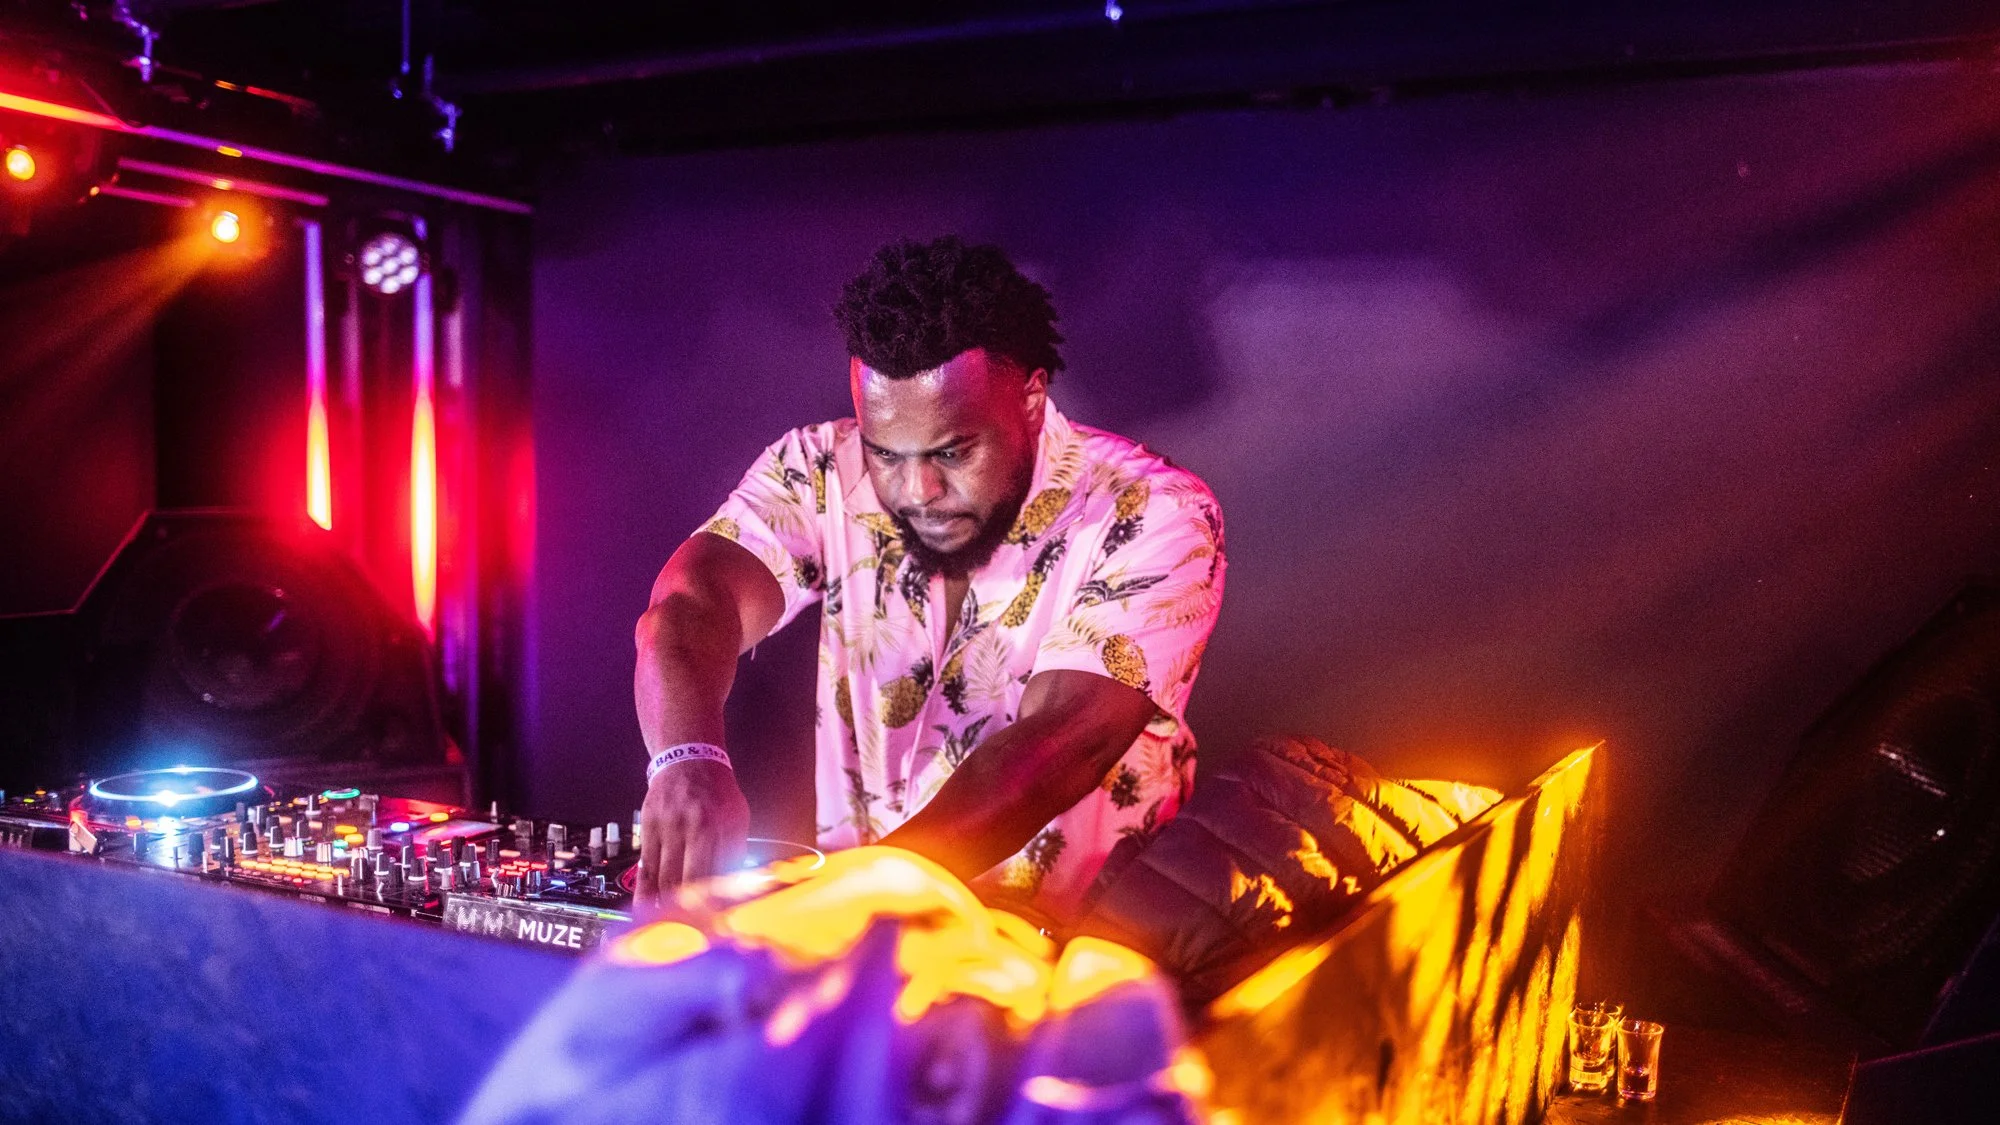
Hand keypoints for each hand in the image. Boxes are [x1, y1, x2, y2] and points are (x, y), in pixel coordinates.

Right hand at [635, 759, 749, 918]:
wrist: (688, 759)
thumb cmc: (718, 794)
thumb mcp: (738, 819)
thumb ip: (735, 852)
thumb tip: (733, 891)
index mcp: (720, 827)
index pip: (717, 876)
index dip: (715, 906)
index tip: (715, 929)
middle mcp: (693, 827)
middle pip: (688, 881)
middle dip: (689, 913)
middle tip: (691, 936)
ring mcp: (668, 827)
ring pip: (665, 878)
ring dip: (666, 908)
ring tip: (671, 931)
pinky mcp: (649, 827)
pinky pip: (646, 868)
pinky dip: (646, 893)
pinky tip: (646, 910)